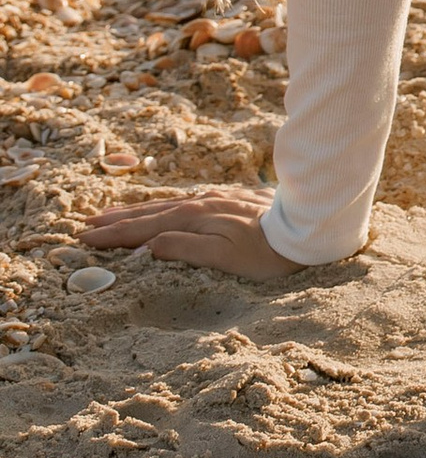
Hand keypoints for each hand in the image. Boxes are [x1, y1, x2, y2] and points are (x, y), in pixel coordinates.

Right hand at [80, 190, 298, 281]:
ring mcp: (215, 200)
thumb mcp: (226, 257)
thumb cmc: (269, 252)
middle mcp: (202, 204)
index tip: (85, 238)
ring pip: (166, 205)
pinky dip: (162, 207)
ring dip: (136, 211)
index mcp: (196, 218)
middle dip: (117, 221)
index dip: (114, 235)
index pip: (144, 228)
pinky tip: (161, 209)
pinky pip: (183, 202)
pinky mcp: (228, 201)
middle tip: (87, 226)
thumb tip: (147, 245)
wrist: (309, 227)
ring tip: (112, 215)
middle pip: (150, 213)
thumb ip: (185, 249)